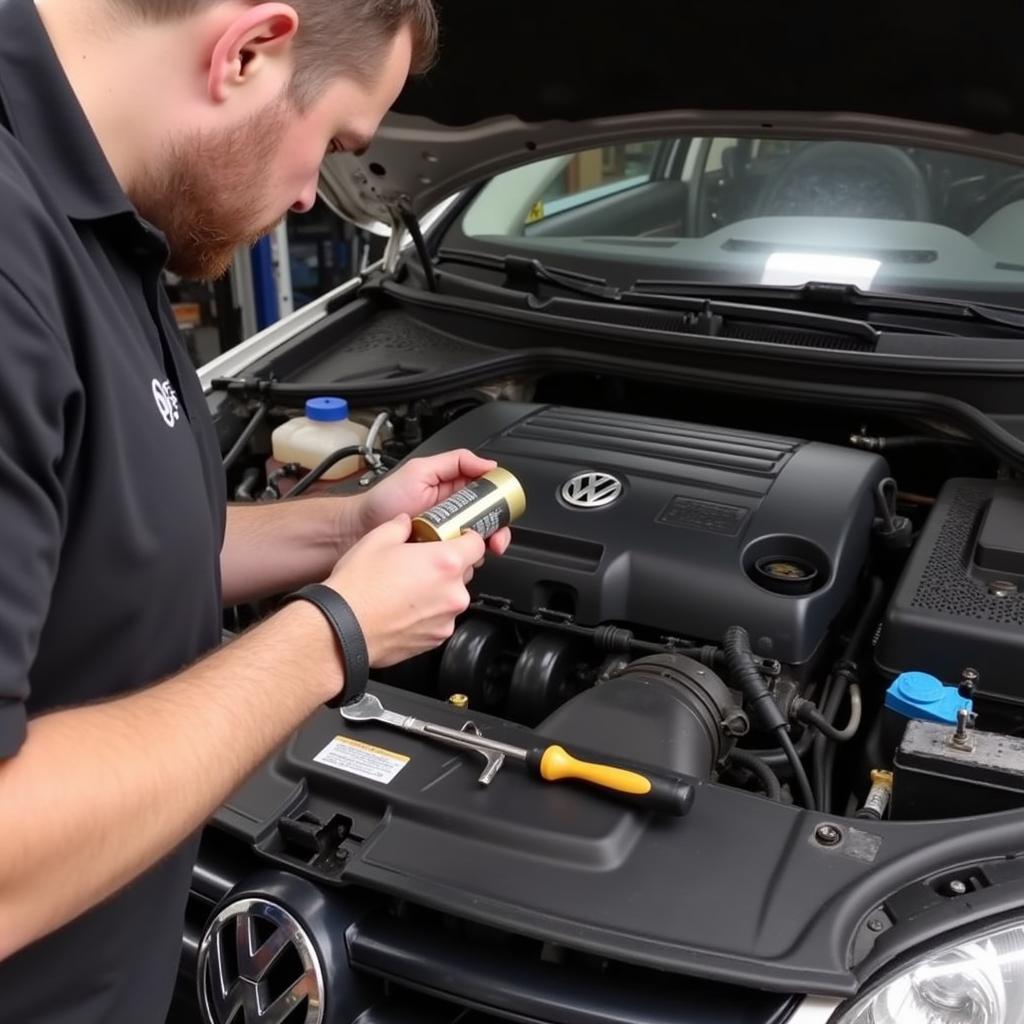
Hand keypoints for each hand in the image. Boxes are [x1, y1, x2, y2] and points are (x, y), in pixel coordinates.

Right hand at [325, 514, 485, 666]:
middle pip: (464, 573)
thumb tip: (405, 523)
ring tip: (405, 590)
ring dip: (436, 592)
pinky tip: (402, 609)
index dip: (465, 539)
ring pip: (451, 598)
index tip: (455, 539)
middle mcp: (452, 593)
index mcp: (445, 563)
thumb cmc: (358, 589)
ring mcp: (446, 620)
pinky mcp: (436, 640)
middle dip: (446, 567)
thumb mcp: (376, 540)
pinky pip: (440, 620)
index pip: (477, 544)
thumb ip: (400, 526)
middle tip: (419, 565)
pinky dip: (427, 614)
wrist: (342, 630)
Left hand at [353, 450, 511, 556]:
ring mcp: (447, 538)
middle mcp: (454, 516)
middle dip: (497, 532)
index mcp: (454, 491)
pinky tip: (458, 562)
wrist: (359, 529)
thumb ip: (454, 462)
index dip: (500, 502)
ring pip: (478, 545)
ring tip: (472, 551)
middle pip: (489, 523)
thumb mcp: (420, 470)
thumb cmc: (384, 500)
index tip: (504, 508)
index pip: (488, 495)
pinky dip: (465, 564)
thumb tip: (487, 463)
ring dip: (481, 549)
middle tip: (494, 540)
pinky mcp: (438, 558)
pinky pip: (460, 562)